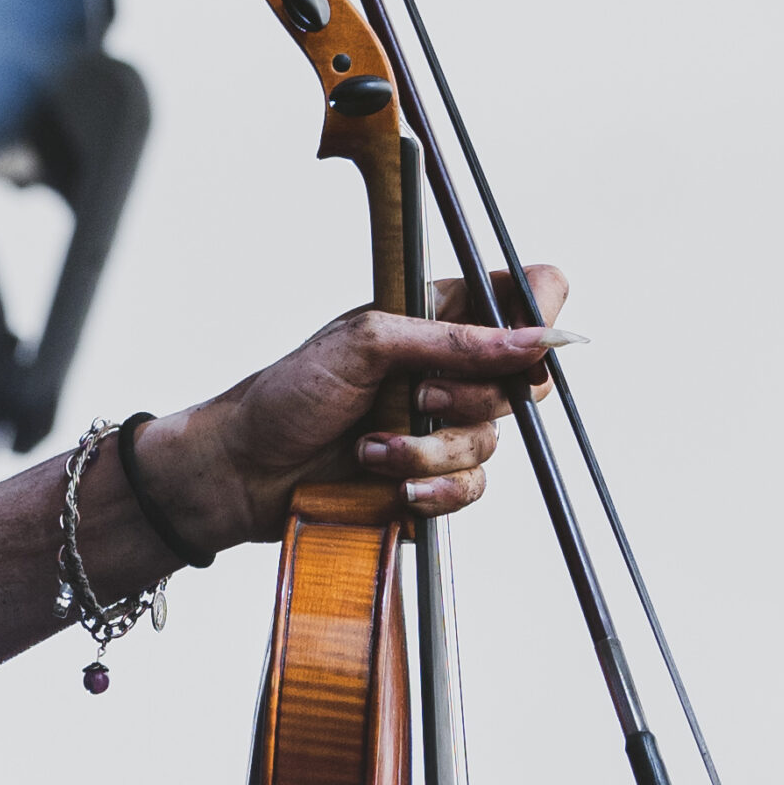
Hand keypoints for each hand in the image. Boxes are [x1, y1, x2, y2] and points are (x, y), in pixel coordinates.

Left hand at [142, 265, 568, 552]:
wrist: (245, 470)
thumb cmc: (289, 394)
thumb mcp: (366, 344)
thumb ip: (453, 340)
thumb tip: (533, 341)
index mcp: (439, 314)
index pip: (526, 293)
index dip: (538, 315)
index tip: (521, 344)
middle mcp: (451, 366)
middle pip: (523, 380)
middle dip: (468, 398)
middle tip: (415, 398)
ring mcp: (443, 424)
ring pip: (491, 442)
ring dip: (429, 451)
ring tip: (371, 447)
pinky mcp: (432, 477)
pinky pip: (471, 488)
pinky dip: (433, 490)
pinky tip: (392, 488)